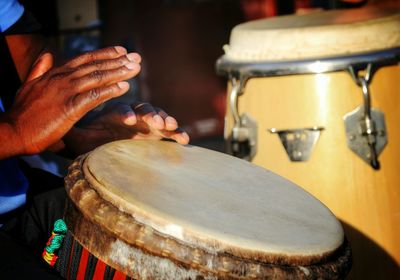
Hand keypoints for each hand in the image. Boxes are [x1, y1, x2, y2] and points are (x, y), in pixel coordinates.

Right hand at [4, 46, 140, 154]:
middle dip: (118, 61)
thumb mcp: (29, 85)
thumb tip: (46, 55)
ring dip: (119, 72)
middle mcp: (62, 79)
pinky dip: (110, 90)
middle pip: (95, 66)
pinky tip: (124, 87)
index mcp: (55, 74)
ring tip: (135, 69)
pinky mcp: (69, 107)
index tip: (121, 51)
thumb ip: (39, 69)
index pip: (84, 59)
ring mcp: (66, 92)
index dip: (104, 54)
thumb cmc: (22, 112)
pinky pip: (94, 96)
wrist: (13, 131)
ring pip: (97, 78)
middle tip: (136, 57)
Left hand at [64, 102, 189, 154]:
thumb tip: (57, 125)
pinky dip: (177, 133)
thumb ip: (71, 130)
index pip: (120, 109)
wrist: (104, 141)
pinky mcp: (156, 133)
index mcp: (113, 112)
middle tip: (154, 122)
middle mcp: (132, 113)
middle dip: (150, 114)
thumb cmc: (89, 139)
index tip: (128, 120)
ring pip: (158, 117)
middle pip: (143, 109)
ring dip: (165, 120)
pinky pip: (168, 132)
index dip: (125, 113)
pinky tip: (185, 140)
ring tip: (171, 127)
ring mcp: (146, 123)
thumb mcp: (77, 136)